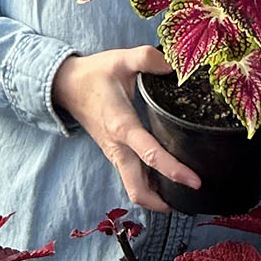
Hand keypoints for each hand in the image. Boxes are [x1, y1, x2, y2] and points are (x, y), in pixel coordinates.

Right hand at [51, 47, 199, 212]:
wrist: (65, 85)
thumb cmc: (95, 74)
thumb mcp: (121, 59)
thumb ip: (148, 58)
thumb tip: (175, 65)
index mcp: (122, 126)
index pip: (150, 155)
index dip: (174, 170)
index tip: (195, 181)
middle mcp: (117, 147)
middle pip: (137, 189)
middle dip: (162, 202)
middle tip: (190, 199)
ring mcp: (114, 153)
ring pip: (133, 187)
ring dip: (154, 197)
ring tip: (182, 195)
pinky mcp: (113, 153)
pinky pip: (130, 178)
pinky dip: (148, 185)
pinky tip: (165, 180)